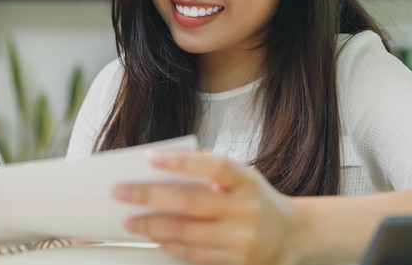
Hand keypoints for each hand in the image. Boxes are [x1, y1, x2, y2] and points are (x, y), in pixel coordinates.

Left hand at [112, 150, 304, 264]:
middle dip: (149, 197)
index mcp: (247, 181)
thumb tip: (161, 173)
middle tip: (120, 192)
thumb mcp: (241, 178)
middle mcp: (247, 210)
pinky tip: (154, 238)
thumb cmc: (255, 198)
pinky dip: (170, 245)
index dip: (181, 161)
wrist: (291, 234)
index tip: (149, 157)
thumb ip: (210, 173)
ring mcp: (242, 240)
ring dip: (153, 227)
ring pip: (187, 234)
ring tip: (130, 221)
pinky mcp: (237, 263)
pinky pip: (194, 254)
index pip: (213, 166)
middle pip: (190, 203)